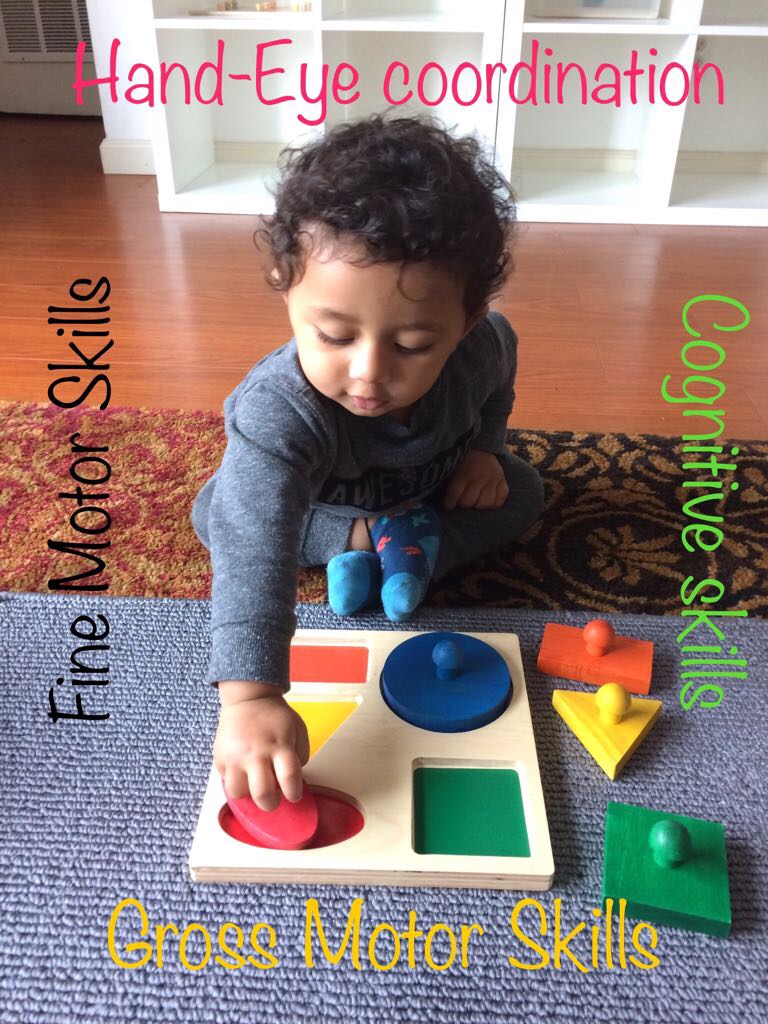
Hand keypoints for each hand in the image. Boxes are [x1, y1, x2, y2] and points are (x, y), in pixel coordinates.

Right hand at [214, 680, 309, 811]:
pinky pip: (225, 782)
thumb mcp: (298, 730)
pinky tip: (243, 772)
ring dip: (249, 794)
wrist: (248, 699)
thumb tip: (291, 780)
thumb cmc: (276, 717)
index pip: (289, 778)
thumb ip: (299, 756)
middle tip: (273, 798)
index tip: (293, 795)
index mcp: (280, 746)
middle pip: (262, 794)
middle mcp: (256, 754)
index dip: (294, 793)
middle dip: (271, 804)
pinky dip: (236, 782)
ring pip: (238, 793)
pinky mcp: (219, 758)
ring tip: (254, 784)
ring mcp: (235, 757)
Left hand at [443, 450, 508, 510]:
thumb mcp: (453, 468)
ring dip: (478, 505)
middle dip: (463, 504)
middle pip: (469, 501)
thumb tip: (446, 501)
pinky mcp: (503, 481)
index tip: (448, 506)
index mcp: (464, 473)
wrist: (481, 447)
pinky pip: (500, 500)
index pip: (455, 494)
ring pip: (485, 503)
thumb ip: (450, 483)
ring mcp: (493, 479)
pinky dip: (494, 504)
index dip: (449, 504)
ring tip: (475, 501)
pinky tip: (487, 501)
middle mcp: (479, 477)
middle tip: (462, 500)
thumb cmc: (463, 461)